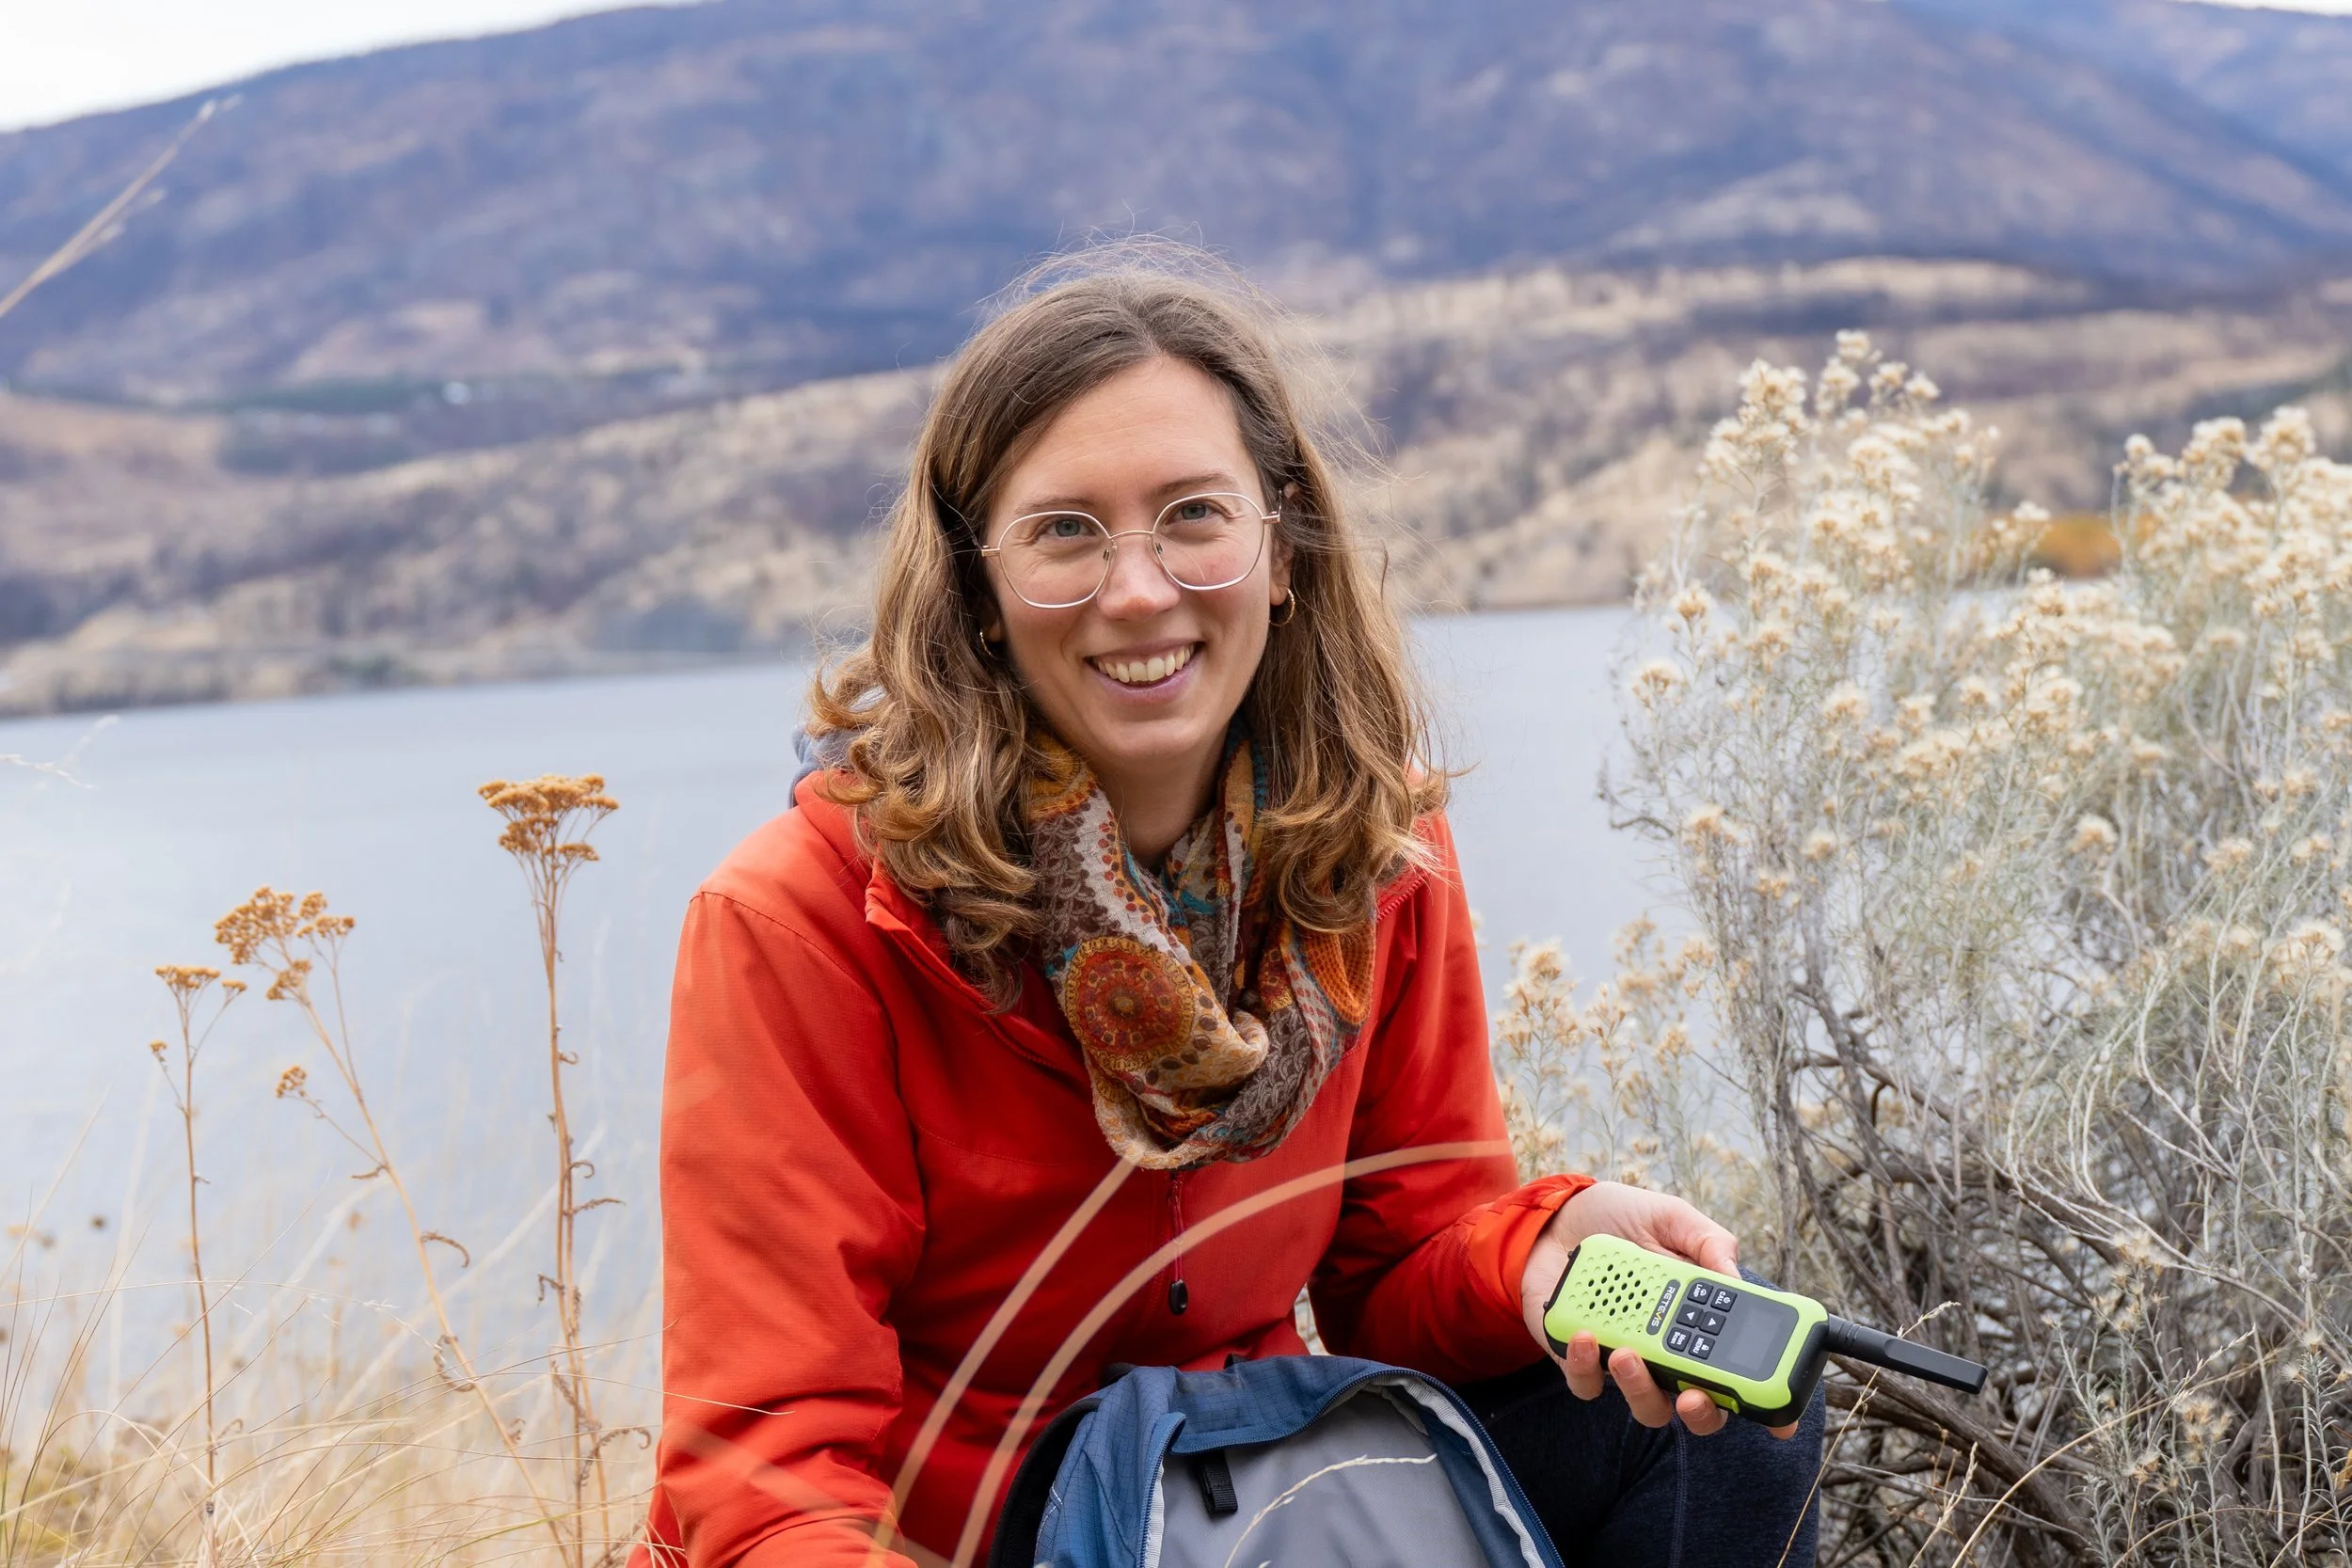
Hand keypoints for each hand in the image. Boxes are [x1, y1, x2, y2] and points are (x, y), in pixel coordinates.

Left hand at [1517, 1181, 1797, 1438]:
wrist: (1556, 1217)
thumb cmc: (1622, 1220)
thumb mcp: (1671, 1218)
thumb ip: (1707, 1242)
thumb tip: (1733, 1276)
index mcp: (1702, 1324)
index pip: (1742, 1373)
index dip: (1764, 1403)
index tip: (1780, 1423)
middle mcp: (1670, 1353)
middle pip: (1701, 1409)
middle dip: (1703, 1412)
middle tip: (1695, 1396)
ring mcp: (1627, 1363)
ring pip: (1647, 1406)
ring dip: (1640, 1388)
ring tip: (1627, 1354)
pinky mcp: (1580, 1362)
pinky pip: (1587, 1384)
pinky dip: (1587, 1366)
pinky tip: (1586, 1335)